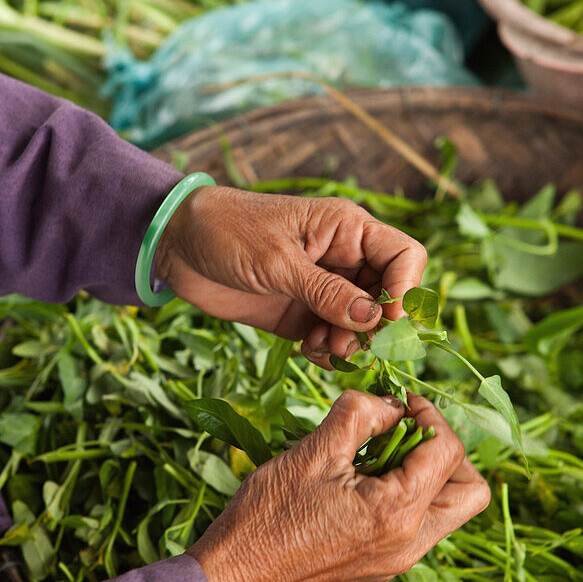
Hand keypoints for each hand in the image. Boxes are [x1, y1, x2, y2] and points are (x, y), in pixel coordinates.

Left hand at [154, 186, 425, 363]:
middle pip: (389, 298)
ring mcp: (325, 289)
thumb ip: (326, 292)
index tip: (383, 321)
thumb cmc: (227, 232)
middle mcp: (344, 259)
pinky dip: (330, 352)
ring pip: (364, 326)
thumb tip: (374, 319)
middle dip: (374, 328)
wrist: (177, 245)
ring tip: (320, 348)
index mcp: (347, 229)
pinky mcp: (304, 315)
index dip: (404, 291)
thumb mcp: (278, 262)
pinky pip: (335, 340)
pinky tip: (307, 350)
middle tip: (345, 344)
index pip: (405, 257)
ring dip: (350, 344)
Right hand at [188, 391, 489, 581]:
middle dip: (447, 451)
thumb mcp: (316, 448)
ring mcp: (397, 561)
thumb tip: (392, 404)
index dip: (429, 416)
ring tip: (382, 453)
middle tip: (408, 430)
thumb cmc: (268, 511)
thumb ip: (362, 414)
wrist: (234, 571)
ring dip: (428, 473)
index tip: (400, 402)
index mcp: (397, 513)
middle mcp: (409, 545)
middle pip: (469, 491)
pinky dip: (407, 495)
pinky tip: (365, 479)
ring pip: (447, 511)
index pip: (448, 452)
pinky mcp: (381, 566)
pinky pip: (418, 526)